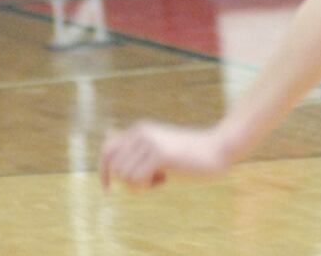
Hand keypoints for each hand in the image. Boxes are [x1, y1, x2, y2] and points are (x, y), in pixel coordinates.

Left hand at [100, 121, 228, 190]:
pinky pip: (138, 179)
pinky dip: (148, 186)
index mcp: (138, 129)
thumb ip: (137, 146)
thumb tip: (109, 138)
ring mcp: (149, 142)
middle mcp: (140, 132)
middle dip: (129, 182)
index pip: (107, 150)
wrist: (217, 149)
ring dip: (141, 185)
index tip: (107, 190)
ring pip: (126, 175)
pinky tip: (165, 178)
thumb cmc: (189, 154)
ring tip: (159, 178)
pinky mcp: (160, 154)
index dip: (103, 171)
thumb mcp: (160, 148)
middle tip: (150, 181)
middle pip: (115, 167)